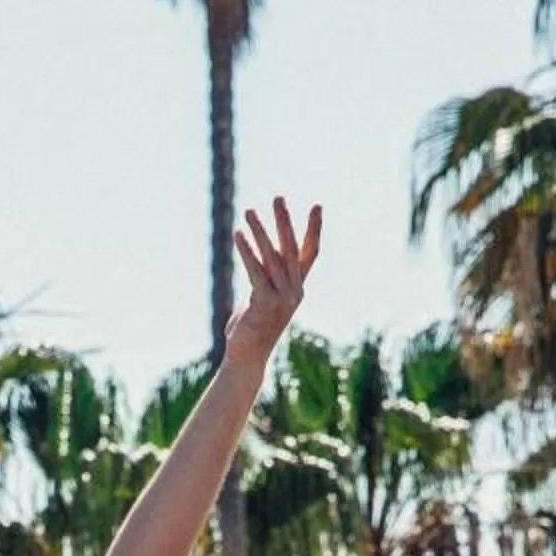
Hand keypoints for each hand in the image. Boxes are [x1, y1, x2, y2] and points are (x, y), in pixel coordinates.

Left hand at [223, 198, 322, 363]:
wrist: (247, 357)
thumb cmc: (252, 328)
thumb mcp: (262, 298)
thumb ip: (266, 278)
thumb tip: (261, 258)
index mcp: (297, 288)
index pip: (310, 253)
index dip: (314, 230)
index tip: (316, 206)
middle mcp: (294, 291)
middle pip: (291, 249)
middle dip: (285, 221)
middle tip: (278, 197)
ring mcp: (282, 298)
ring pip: (272, 257)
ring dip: (260, 231)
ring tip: (249, 211)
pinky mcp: (265, 304)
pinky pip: (256, 271)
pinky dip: (247, 251)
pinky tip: (238, 234)